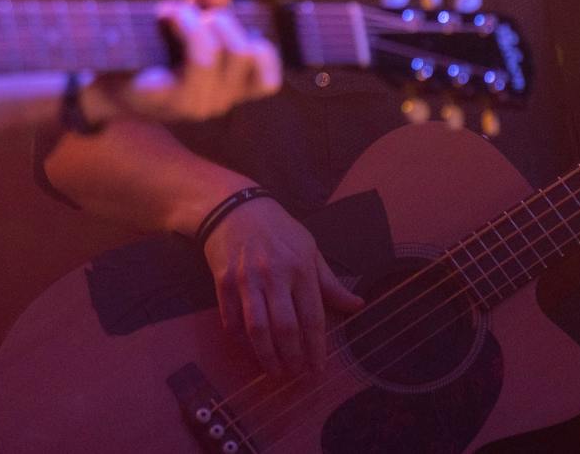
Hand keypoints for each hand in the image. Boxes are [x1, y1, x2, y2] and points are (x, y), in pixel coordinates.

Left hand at [85, 0, 280, 123]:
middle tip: (196, 14)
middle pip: (244, 53)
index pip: (267, 82)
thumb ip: (208, 3)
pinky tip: (165, 18)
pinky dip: (183, 27)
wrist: (103, 80)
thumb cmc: (151, 52)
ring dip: (195, 21)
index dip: (261, 49)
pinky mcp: (164, 98)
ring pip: (216, 55)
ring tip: (175, 13)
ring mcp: (192, 104)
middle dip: (222, 21)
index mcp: (228, 90)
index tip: (231, 29)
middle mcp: (217, 102)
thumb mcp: (186, 23)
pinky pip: (192, 61)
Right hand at [204, 196, 363, 376]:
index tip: (319, 370)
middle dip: (292, 357)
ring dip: (266, 356)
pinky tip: (248, 348)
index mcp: (300, 268)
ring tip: (275, 371)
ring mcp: (247, 279)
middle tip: (295, 374)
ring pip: (257, 328)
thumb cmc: (277, 228)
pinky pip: (231, 318)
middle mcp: (274, 275)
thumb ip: (330, 282)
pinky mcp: (223, 281)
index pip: (312, 316)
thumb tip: (357, 305)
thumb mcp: (309, 248)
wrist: (233, 206)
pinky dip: (239, 338)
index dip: (316, 347)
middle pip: (285, 327)